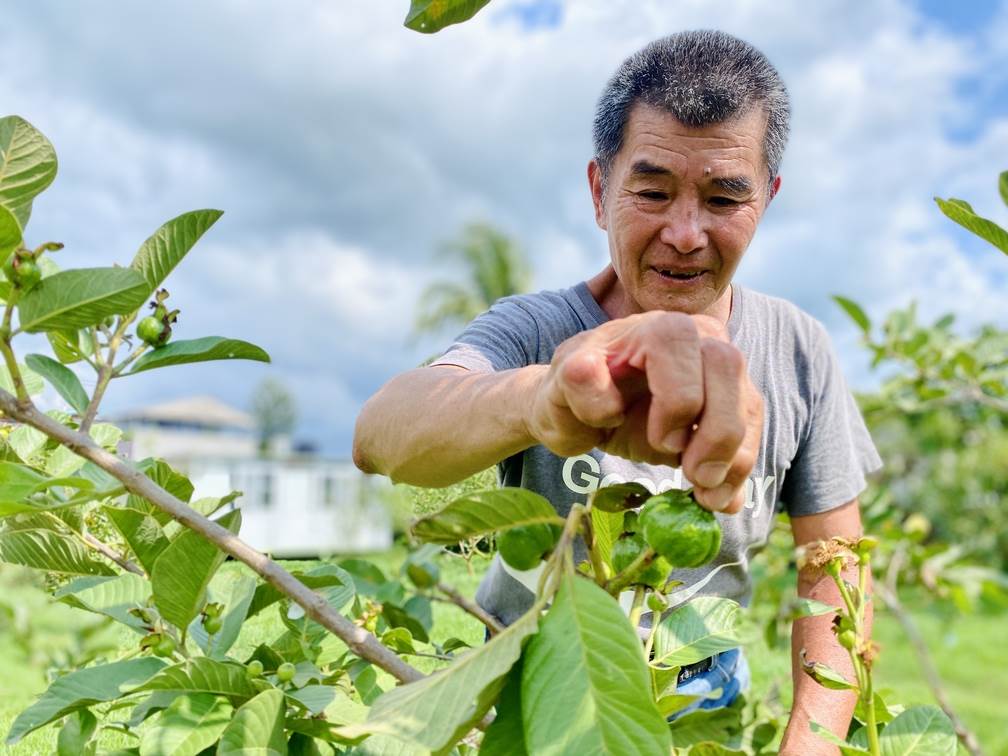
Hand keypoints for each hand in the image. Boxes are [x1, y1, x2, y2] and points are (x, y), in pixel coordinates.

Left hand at [525, 311, 762, 512]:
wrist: (587, 413)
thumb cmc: (573, 397)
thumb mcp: (559, 391)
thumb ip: (572, 381)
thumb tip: (586, 371)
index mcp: (652, 328)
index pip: (680, 344)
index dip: (678, 396)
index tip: (660, 440)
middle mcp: (696, 337)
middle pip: (728, 367)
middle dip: (718, 429)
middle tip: (693, 475)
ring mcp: (718, 371)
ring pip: (748, 403)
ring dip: (736, 457)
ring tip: (707, 496)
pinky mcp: (731, 405)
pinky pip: (751, 433)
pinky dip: (739, 471)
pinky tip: (718, 499)